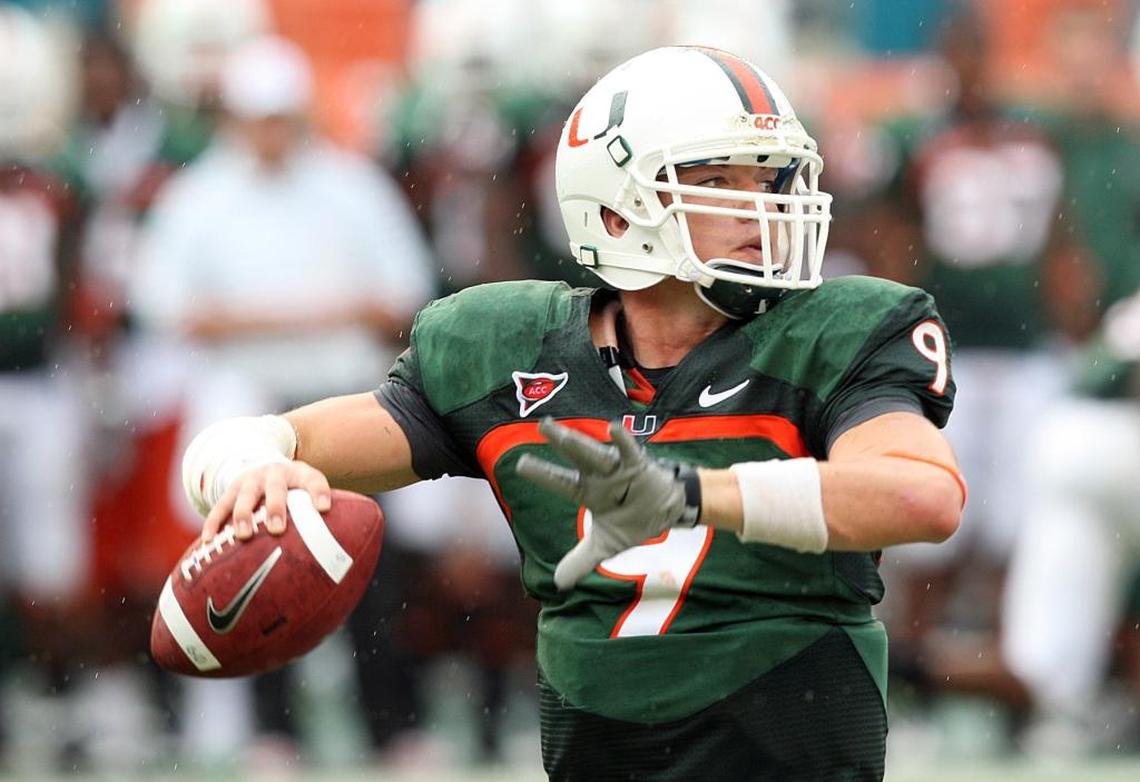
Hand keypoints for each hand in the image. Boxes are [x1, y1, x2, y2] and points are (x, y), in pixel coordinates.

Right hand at [202, 461, 330, 542]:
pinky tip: (208, 541)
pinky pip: (219, 506)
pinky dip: (213, 522)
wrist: (266, 465)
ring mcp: (250, 480)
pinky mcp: (230, 489)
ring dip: (243, 515)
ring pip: (244, 496)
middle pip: (275, 489)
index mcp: (299, 474)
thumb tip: (339, 558)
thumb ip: (319, 515)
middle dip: (275, 508)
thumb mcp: (307, 492)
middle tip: (276, 529)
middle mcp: (274, 474)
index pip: (313, 480)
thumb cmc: (294, 490)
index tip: (324, 509)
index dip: (319, 493)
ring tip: (243, 536)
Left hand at [516, 418, 700, 589]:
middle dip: (559, 441)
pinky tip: (614, 429)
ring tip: (563, 433)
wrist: (667, 512)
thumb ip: (582, 560)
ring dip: (581, 442)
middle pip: (576, 457)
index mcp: (587, 492)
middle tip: (543, 425)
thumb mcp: (605, 545)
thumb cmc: (633, 520)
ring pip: (597, 453)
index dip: (542, 474)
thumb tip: (558, 584)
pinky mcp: (639, 466)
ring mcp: (618, 469)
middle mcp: (598, 476)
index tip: (520, 464)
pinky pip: (630, 452)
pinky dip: (624, 441)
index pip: (560, 482)